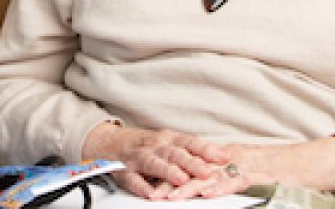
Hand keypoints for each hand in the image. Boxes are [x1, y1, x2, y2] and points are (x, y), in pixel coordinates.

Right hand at [82, 123, 228, 199]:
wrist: (110, 142)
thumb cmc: (146, 144)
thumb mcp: (169, 142)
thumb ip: (192, 150)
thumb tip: (223, 156)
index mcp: (168, 139)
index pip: (190, 142)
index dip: (207, 149)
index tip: (224, 156)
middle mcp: (155, 146)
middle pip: (175, 153)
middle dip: (192, 163)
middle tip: (207, 172)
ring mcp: (139, 158)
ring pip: (155, 164)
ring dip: (169, 172)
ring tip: (182, 180)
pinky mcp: (125, 171)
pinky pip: (133, 179)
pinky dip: (141, 187)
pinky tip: (150, 194)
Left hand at [165, 138, 334, 199]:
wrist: (315, 161)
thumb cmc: (285, 169)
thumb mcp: (251, 172)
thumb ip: (229, 177)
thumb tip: (208, 187)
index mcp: (228, 156)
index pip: (194, 165)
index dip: (171, 174)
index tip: (151, 183)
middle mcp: (232, 157)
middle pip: (196, 169)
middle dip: (172, 182)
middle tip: (150, 192)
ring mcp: (246, 164)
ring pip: (211, 175)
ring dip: (188, 187)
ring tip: (168, 196)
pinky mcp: (261, 174)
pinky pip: (236, 181)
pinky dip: (220, 188)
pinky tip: (205, 194)